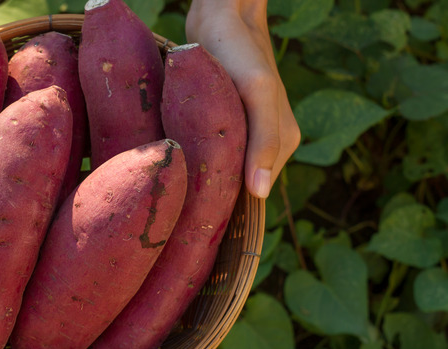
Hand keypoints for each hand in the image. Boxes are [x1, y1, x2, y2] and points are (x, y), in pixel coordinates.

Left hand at [185, 0, 300, 198]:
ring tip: (173, 190)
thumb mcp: (256, 92)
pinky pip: (210, 155)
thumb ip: (264, 140)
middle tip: (175, 208)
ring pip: (221, 173)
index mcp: (281, 145)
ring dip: (199, 180)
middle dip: (210, 197)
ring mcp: (244, 136)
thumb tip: (259, 194)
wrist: (221, 18)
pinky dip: (194, 161)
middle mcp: (265, 146)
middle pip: (236, 188)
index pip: (253, 197)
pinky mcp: (224, 126)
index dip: (226, 209)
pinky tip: (175, 168)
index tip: (194, 223)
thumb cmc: (240, 53)